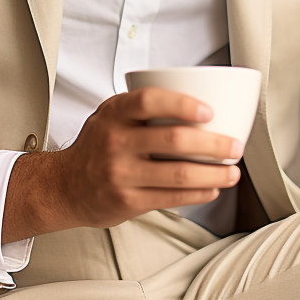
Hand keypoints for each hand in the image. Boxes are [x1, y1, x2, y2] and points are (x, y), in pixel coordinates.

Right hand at [2, 88, 241, 240]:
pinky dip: (198, 194)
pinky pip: (171, 198)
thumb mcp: (112, 113)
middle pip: (173, 140)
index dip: (182, 104)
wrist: (64, 186)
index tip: (210, 111)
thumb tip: (201, 97)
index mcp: (115, 112)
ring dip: (213, 174)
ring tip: (232, 172)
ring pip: (178, 174)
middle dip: (213, 144)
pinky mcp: (127, 202)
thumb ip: (144, 106)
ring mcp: (121, 173)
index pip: (149, 101)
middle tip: (235, 146)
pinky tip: (212, 189)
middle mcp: (116, 141)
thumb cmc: (100, 143)